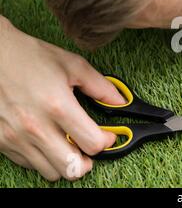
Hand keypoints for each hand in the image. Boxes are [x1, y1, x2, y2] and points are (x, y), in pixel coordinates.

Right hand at [0, 17, 125, 180]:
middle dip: (89, 160)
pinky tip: (49, 141)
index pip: (92, 143)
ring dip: (67, 162)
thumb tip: (120, 102)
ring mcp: (17, 137)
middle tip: (89, 147)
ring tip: (70, 145)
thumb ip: (101, 87)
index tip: (107, 135)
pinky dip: (45, 159)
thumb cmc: (32, 57)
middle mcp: (36, 127)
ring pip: (52, 172)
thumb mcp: (73, 65)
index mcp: (58, 106)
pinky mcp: (2, 142)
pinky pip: (30, 165)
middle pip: (74, 168)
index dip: (106, 141)